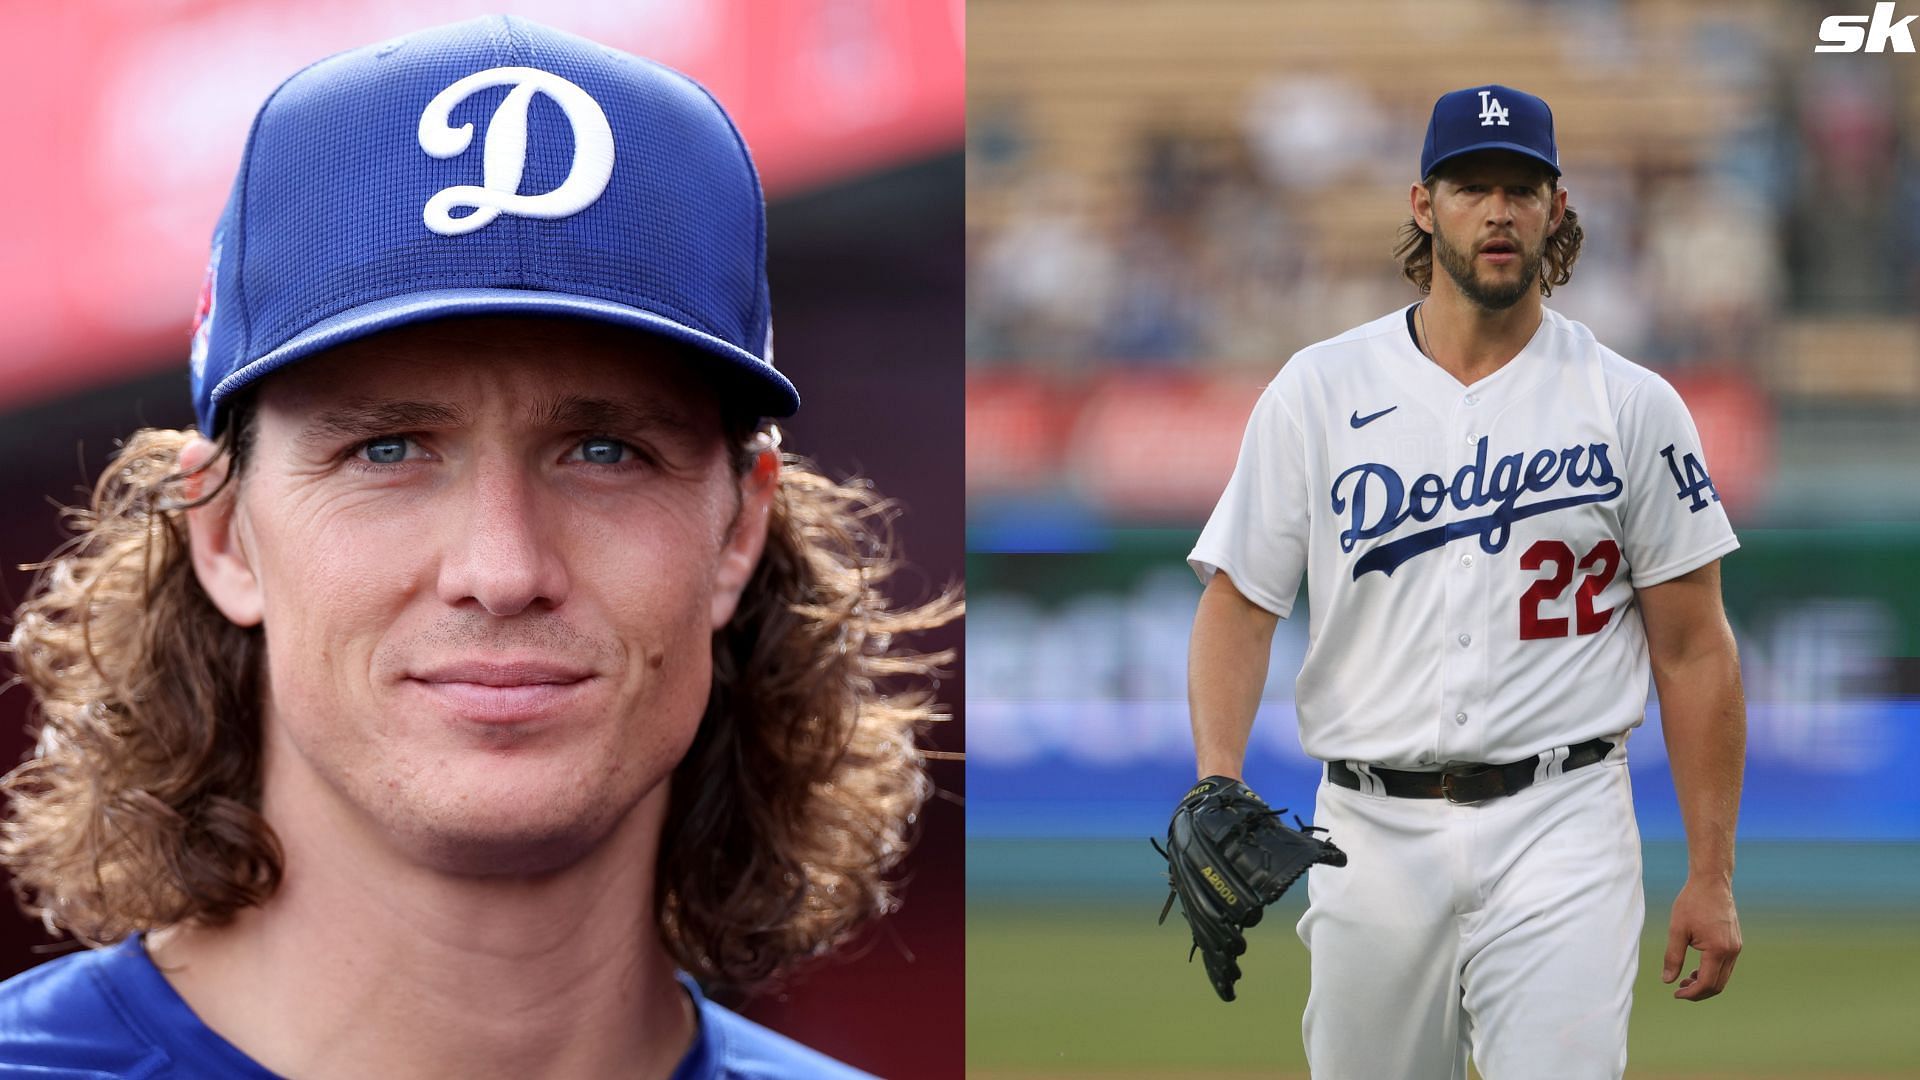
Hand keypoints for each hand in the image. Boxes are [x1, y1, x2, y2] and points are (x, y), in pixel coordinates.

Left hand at [1662, 876, 1740, 1000]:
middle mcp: (1732, 951)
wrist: (1712, 882)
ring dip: (1705, 983)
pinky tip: (1696, 969)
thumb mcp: (1677, 930)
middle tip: (1679, 990)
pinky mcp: (1736, 943)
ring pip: (1723, 977)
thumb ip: (1673, 957)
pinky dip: (1712, 972)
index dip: (1691, 993)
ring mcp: (1736, 947)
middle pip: (1718, 985)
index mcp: (1718, 950)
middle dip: (1699, 992)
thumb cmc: (1692, 903)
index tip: (1676, 994)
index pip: (1707, 983)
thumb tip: (1667, 981)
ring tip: (1685, 980)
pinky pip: (1726, 966)